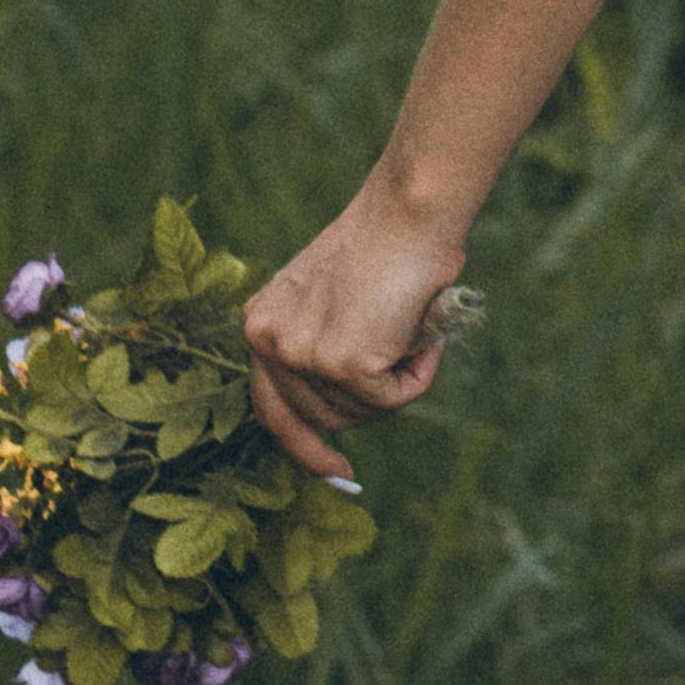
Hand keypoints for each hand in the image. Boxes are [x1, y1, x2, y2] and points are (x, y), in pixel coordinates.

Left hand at [239, 178, 471, 487]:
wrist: (410, 212)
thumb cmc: (388, 243)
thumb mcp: (331, 297)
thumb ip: (321, 342)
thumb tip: (341, 407)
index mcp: (260, 325)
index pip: (271, 407)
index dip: (304, 446)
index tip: (336, 472)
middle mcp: (269, 342)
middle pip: (321, 418)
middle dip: (366, 405)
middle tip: (403, 364)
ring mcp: (303, 356)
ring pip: (361, 412)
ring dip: (397, 380)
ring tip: (414, 328)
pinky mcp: (343, 365)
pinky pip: (393, 399)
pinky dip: (417, 374)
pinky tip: (423, 335)